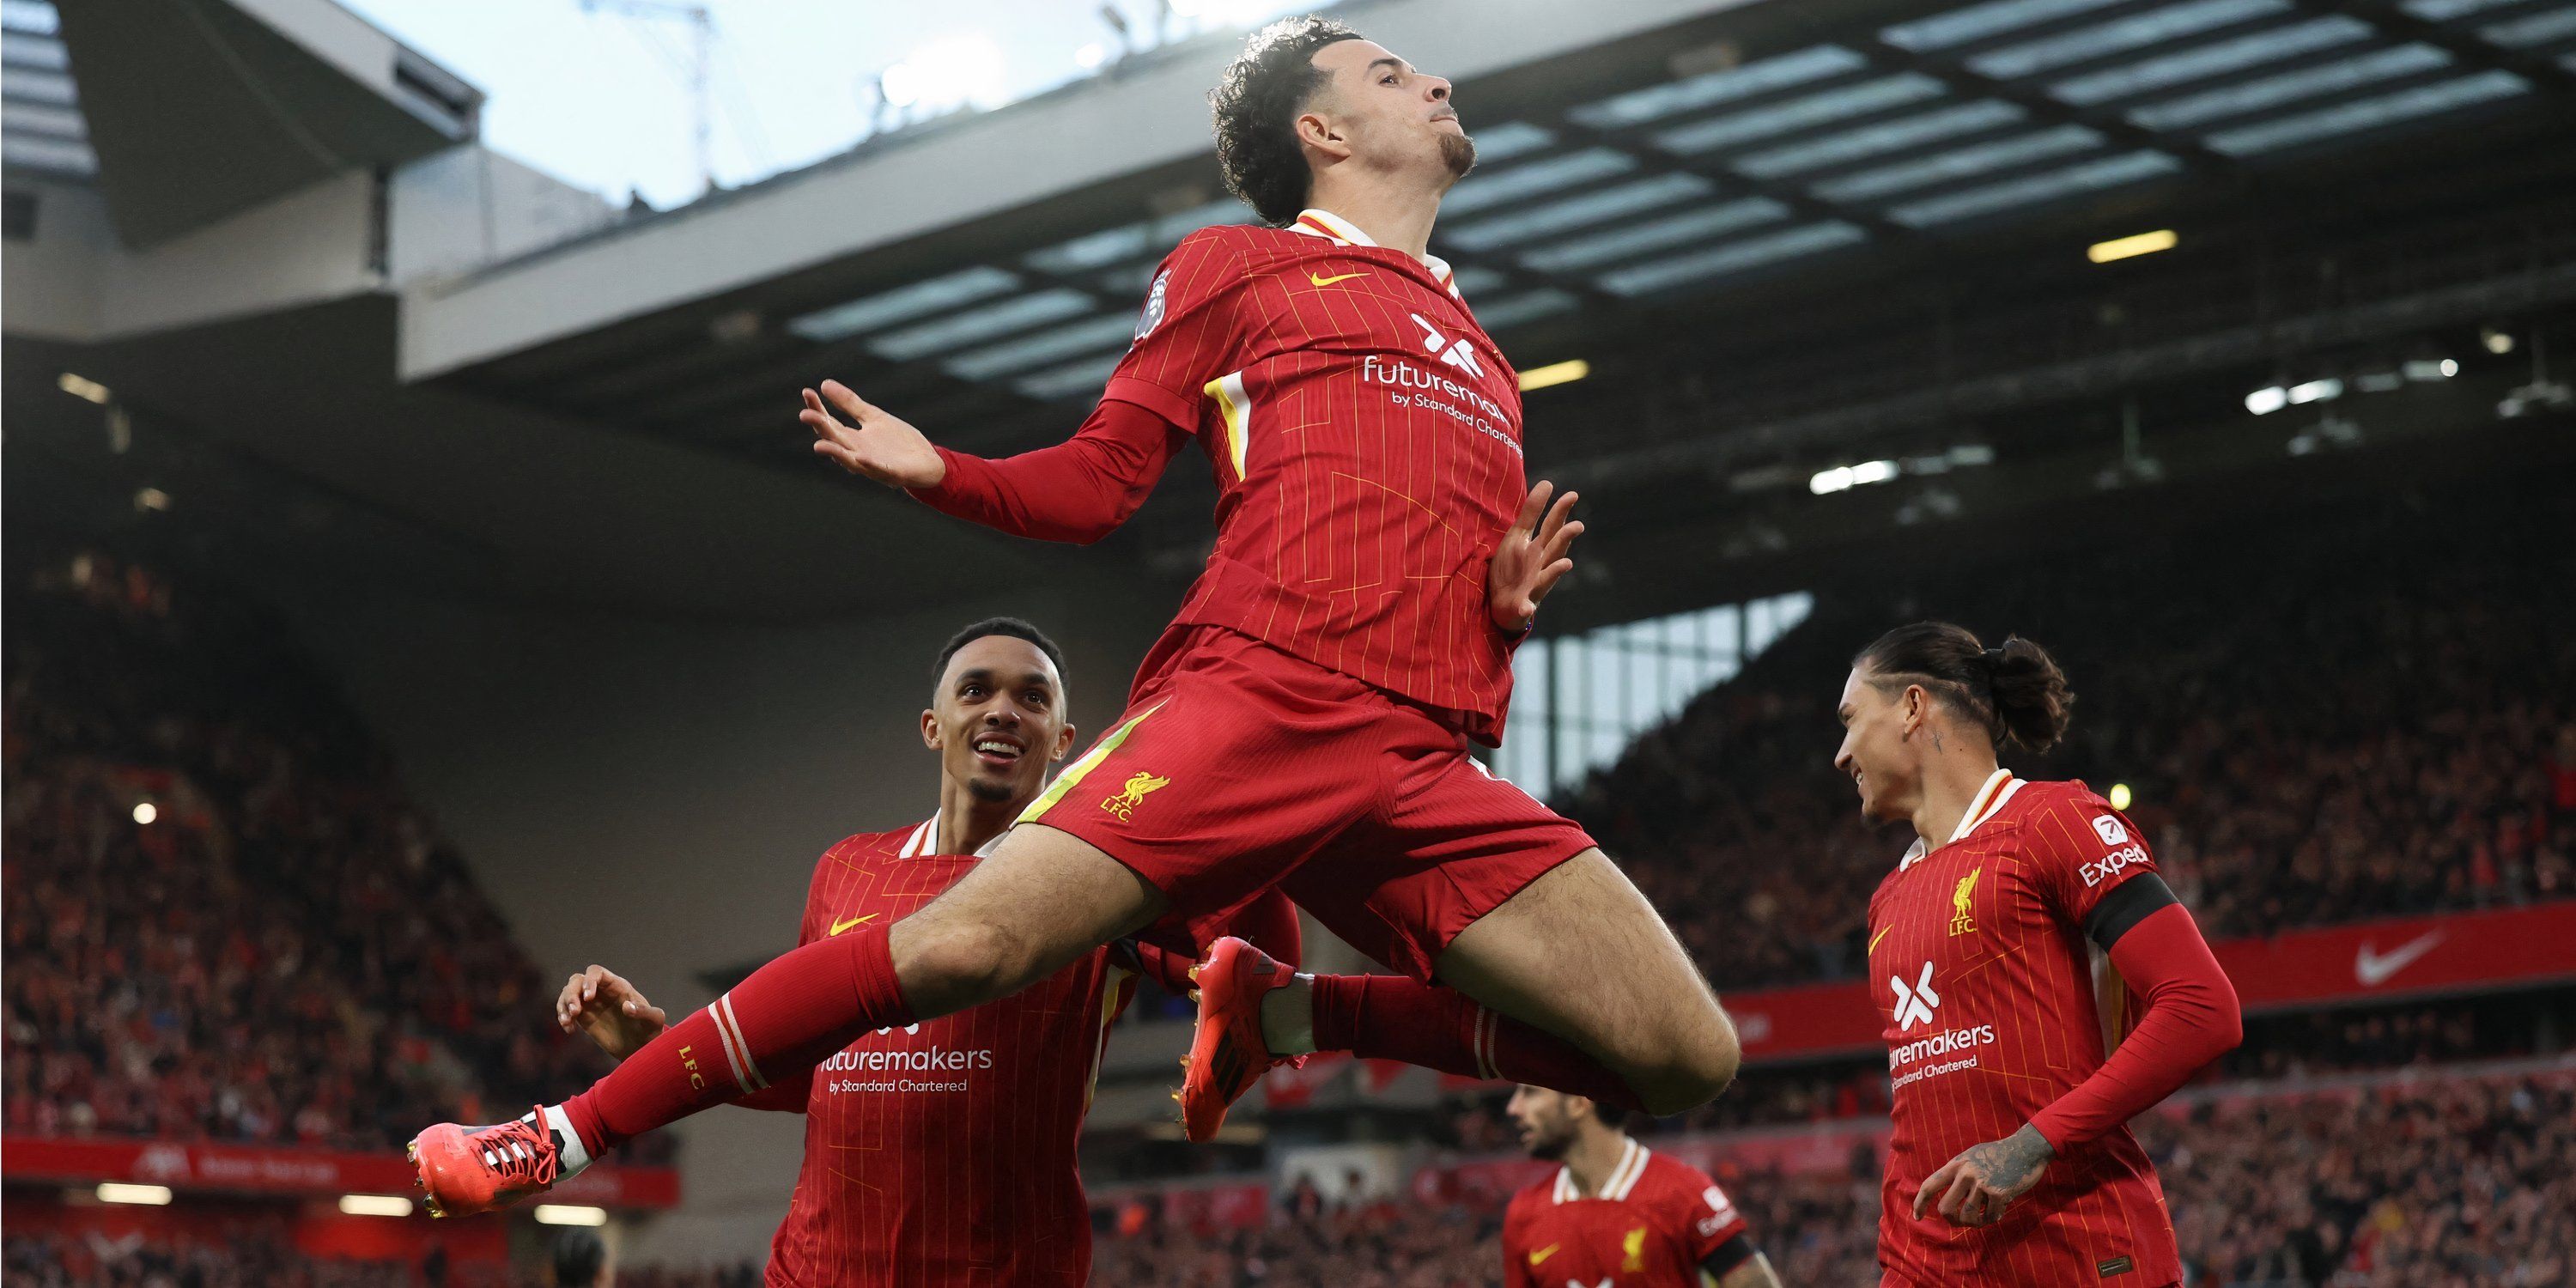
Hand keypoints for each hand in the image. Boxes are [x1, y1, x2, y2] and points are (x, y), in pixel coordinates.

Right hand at [556, 965, 668, 1060]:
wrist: (640, 1047)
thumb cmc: (650, 1030)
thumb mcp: (653, 1020)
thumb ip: (644, 1012)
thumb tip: (627, 1007)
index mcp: (618, 986)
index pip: (596, 972)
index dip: (589, 981)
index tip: (588, 998)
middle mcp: (602, 991)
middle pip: (577, 980)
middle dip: (572, 993)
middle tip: (575, 1011)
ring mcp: (591, 1003)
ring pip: (568, 992)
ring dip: (563, 1004)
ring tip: (568, 1021)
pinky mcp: (584, 1017)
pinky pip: (566, 1010)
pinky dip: (563, 1017)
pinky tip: (569, 1030)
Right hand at [800, 380, 946, 488]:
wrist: (928, 461)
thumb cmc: (898, 442)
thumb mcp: (873, 417)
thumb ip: (850, 403)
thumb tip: (824, 384)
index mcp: (852, 439)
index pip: (829, 423)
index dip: (817, 409)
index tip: (807, 392)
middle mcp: (857, 452)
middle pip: (834, 440)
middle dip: (820, 428)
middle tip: (805, 415)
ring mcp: (873, 464)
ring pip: (849, 460)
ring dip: (835, 452)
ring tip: (819, 445)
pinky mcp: (892, 473)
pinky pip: (878, 469)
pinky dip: (868, 464)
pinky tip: (859, 457)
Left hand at [1487, 481, 1582, 632]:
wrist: (1501, 603)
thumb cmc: (1513, 567)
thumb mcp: (1518, 536)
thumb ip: (1531, 512)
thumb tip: (1548, 482)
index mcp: (1540, 547)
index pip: (1553, 526)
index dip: (1561, 511)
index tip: (1572, 495)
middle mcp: (1542, 565)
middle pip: (1555, 550)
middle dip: (1565, 539)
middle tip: (1577, 526)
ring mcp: (1535, 586)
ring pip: (1548, 577)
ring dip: (1556, 571)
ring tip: (1566, 564)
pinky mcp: (1523, 605)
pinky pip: (1526, 607)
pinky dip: (1527, 608)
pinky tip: (1527, 607)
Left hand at [1914, 1124, 2054, 1227]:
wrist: (2026, 1149)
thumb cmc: (1999, 1154)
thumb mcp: (1972, 1157)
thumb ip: (1959, 1174)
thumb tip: (1949, 1201)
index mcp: (1956, 1163)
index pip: (1929, 1185)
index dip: (1919, 1203)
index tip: (1916, 1217)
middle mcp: (1965, 1173)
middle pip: (1945, 1208)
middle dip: (1952, 1220)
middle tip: (1962, 1221)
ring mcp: (1982, 1183)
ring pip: (1967, 1217)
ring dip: (1975, 1223)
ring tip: (1983, 1217)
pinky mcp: (1998, 1193)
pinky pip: (1989, 1217)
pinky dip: (1993, 1218)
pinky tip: (1999, 1211)